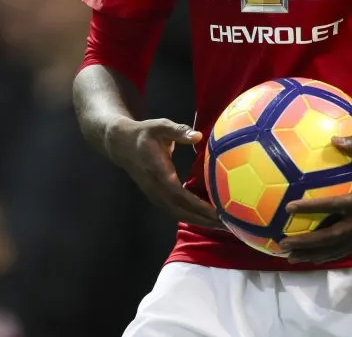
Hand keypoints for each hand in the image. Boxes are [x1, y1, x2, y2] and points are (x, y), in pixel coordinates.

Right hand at [104, 117, 223, 230]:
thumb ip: (178, 131)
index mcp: (157, 171)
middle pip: (181, 211)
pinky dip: (194, 217)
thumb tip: (198, 136)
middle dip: (205, 220)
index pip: (178, 194)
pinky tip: (210, 219)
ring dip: (201, 222)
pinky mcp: (158, 198)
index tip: (217, 211)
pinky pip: (177, 212)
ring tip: (224, 226)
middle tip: (229, 224)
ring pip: (179, 215)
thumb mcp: (160, 126)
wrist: (122, 145)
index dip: (197, 205)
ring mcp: (155, 196)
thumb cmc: (145, 133)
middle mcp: (156, 188)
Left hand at [279, 135, 351, 264]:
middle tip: (283, 245)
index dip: (310, 208)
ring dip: (315, 254)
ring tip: (292, 257)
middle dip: (307, 243)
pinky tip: (316, 255)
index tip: (289, 208)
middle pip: (332, 238)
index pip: (333, 206)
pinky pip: (349, 247)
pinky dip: (331, 253)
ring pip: (339, 248)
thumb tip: (333, 138)